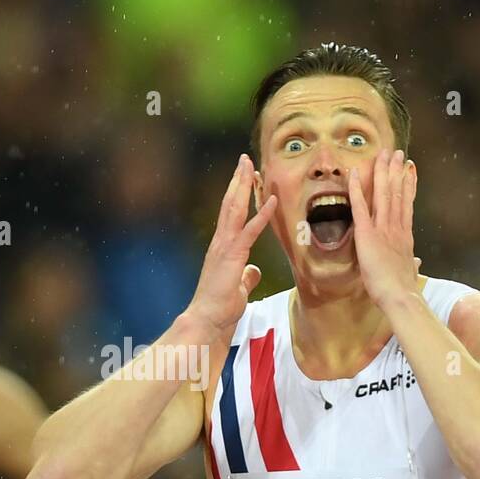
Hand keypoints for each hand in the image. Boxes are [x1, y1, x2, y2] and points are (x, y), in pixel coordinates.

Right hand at [184, 154, 276, 338]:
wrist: (207, 319)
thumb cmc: (220, 307)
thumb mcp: (238, 288)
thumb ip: (246, 276)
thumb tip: (253, 271)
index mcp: (222, 247)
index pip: (230, 214)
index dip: (237, 194)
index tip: (243, 176)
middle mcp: (221, 242)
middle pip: (230, 203)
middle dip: (237, 180)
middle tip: (244, 158)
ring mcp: (225, 247)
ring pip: (235, 209)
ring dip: (243, 186)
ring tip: (249, 165)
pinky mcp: (233, 256)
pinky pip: (250, 231)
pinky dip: (262, 214)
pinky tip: (272, 199)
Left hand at [349, 148, 420, 306]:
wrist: (400, 296)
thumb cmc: (403, 290)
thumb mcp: (409, 273)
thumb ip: (412, 264)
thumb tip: (417, 263)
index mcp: (405, 236)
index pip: (407, 204)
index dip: (408, 185)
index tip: (410, 170)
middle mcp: (396, 227)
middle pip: (397, 192)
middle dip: (397, 171)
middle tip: (397, 153)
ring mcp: (383, 228)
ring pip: (383, 194)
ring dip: (382, 172)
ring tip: (384, 154)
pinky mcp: (367, 234)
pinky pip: (360, 207)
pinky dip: (356, 189)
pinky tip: (353, 174)